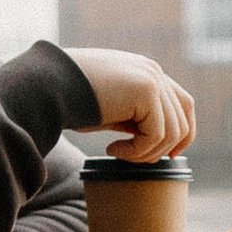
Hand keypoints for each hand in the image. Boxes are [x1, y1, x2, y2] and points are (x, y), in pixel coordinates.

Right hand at [66, 46, 196, 162]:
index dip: (182, 134)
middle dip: (162, 149)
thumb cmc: (71, 100)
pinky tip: (113, 149)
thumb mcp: (112, 109)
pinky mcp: (145, 89)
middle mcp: (153, 72)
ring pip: (172, 132)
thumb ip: (137, 117)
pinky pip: (156, 135)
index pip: (183, 104)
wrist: (48, 86)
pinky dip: (137, 151)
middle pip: (183, 121)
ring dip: (146, 153)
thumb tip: (160, 146)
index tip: (166, 155)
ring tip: (119, 153)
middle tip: (133, 159)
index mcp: (147, 73)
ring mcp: (152, 78)